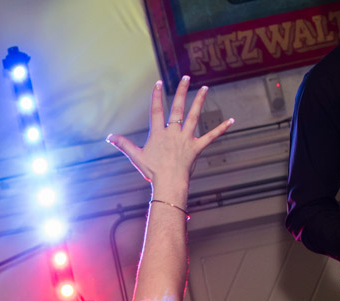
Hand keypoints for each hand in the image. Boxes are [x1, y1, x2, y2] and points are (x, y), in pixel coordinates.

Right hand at [106, 76, 233, 200]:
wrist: (169, 183)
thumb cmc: (152, 171)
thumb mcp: (136, 157)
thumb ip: (123, 144)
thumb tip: (109, 137)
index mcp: (158, 134)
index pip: (156, 111)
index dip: (156, 96)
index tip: (158, 83)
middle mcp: (173, 132)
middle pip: (177, 108)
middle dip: (181, 91)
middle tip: (186, 78)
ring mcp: (186, 138)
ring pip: (194, 116)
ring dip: (200, 101)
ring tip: (205, 88)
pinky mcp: (197, 147)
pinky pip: (211, 136)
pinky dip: (221, 128)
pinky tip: (231, 120)